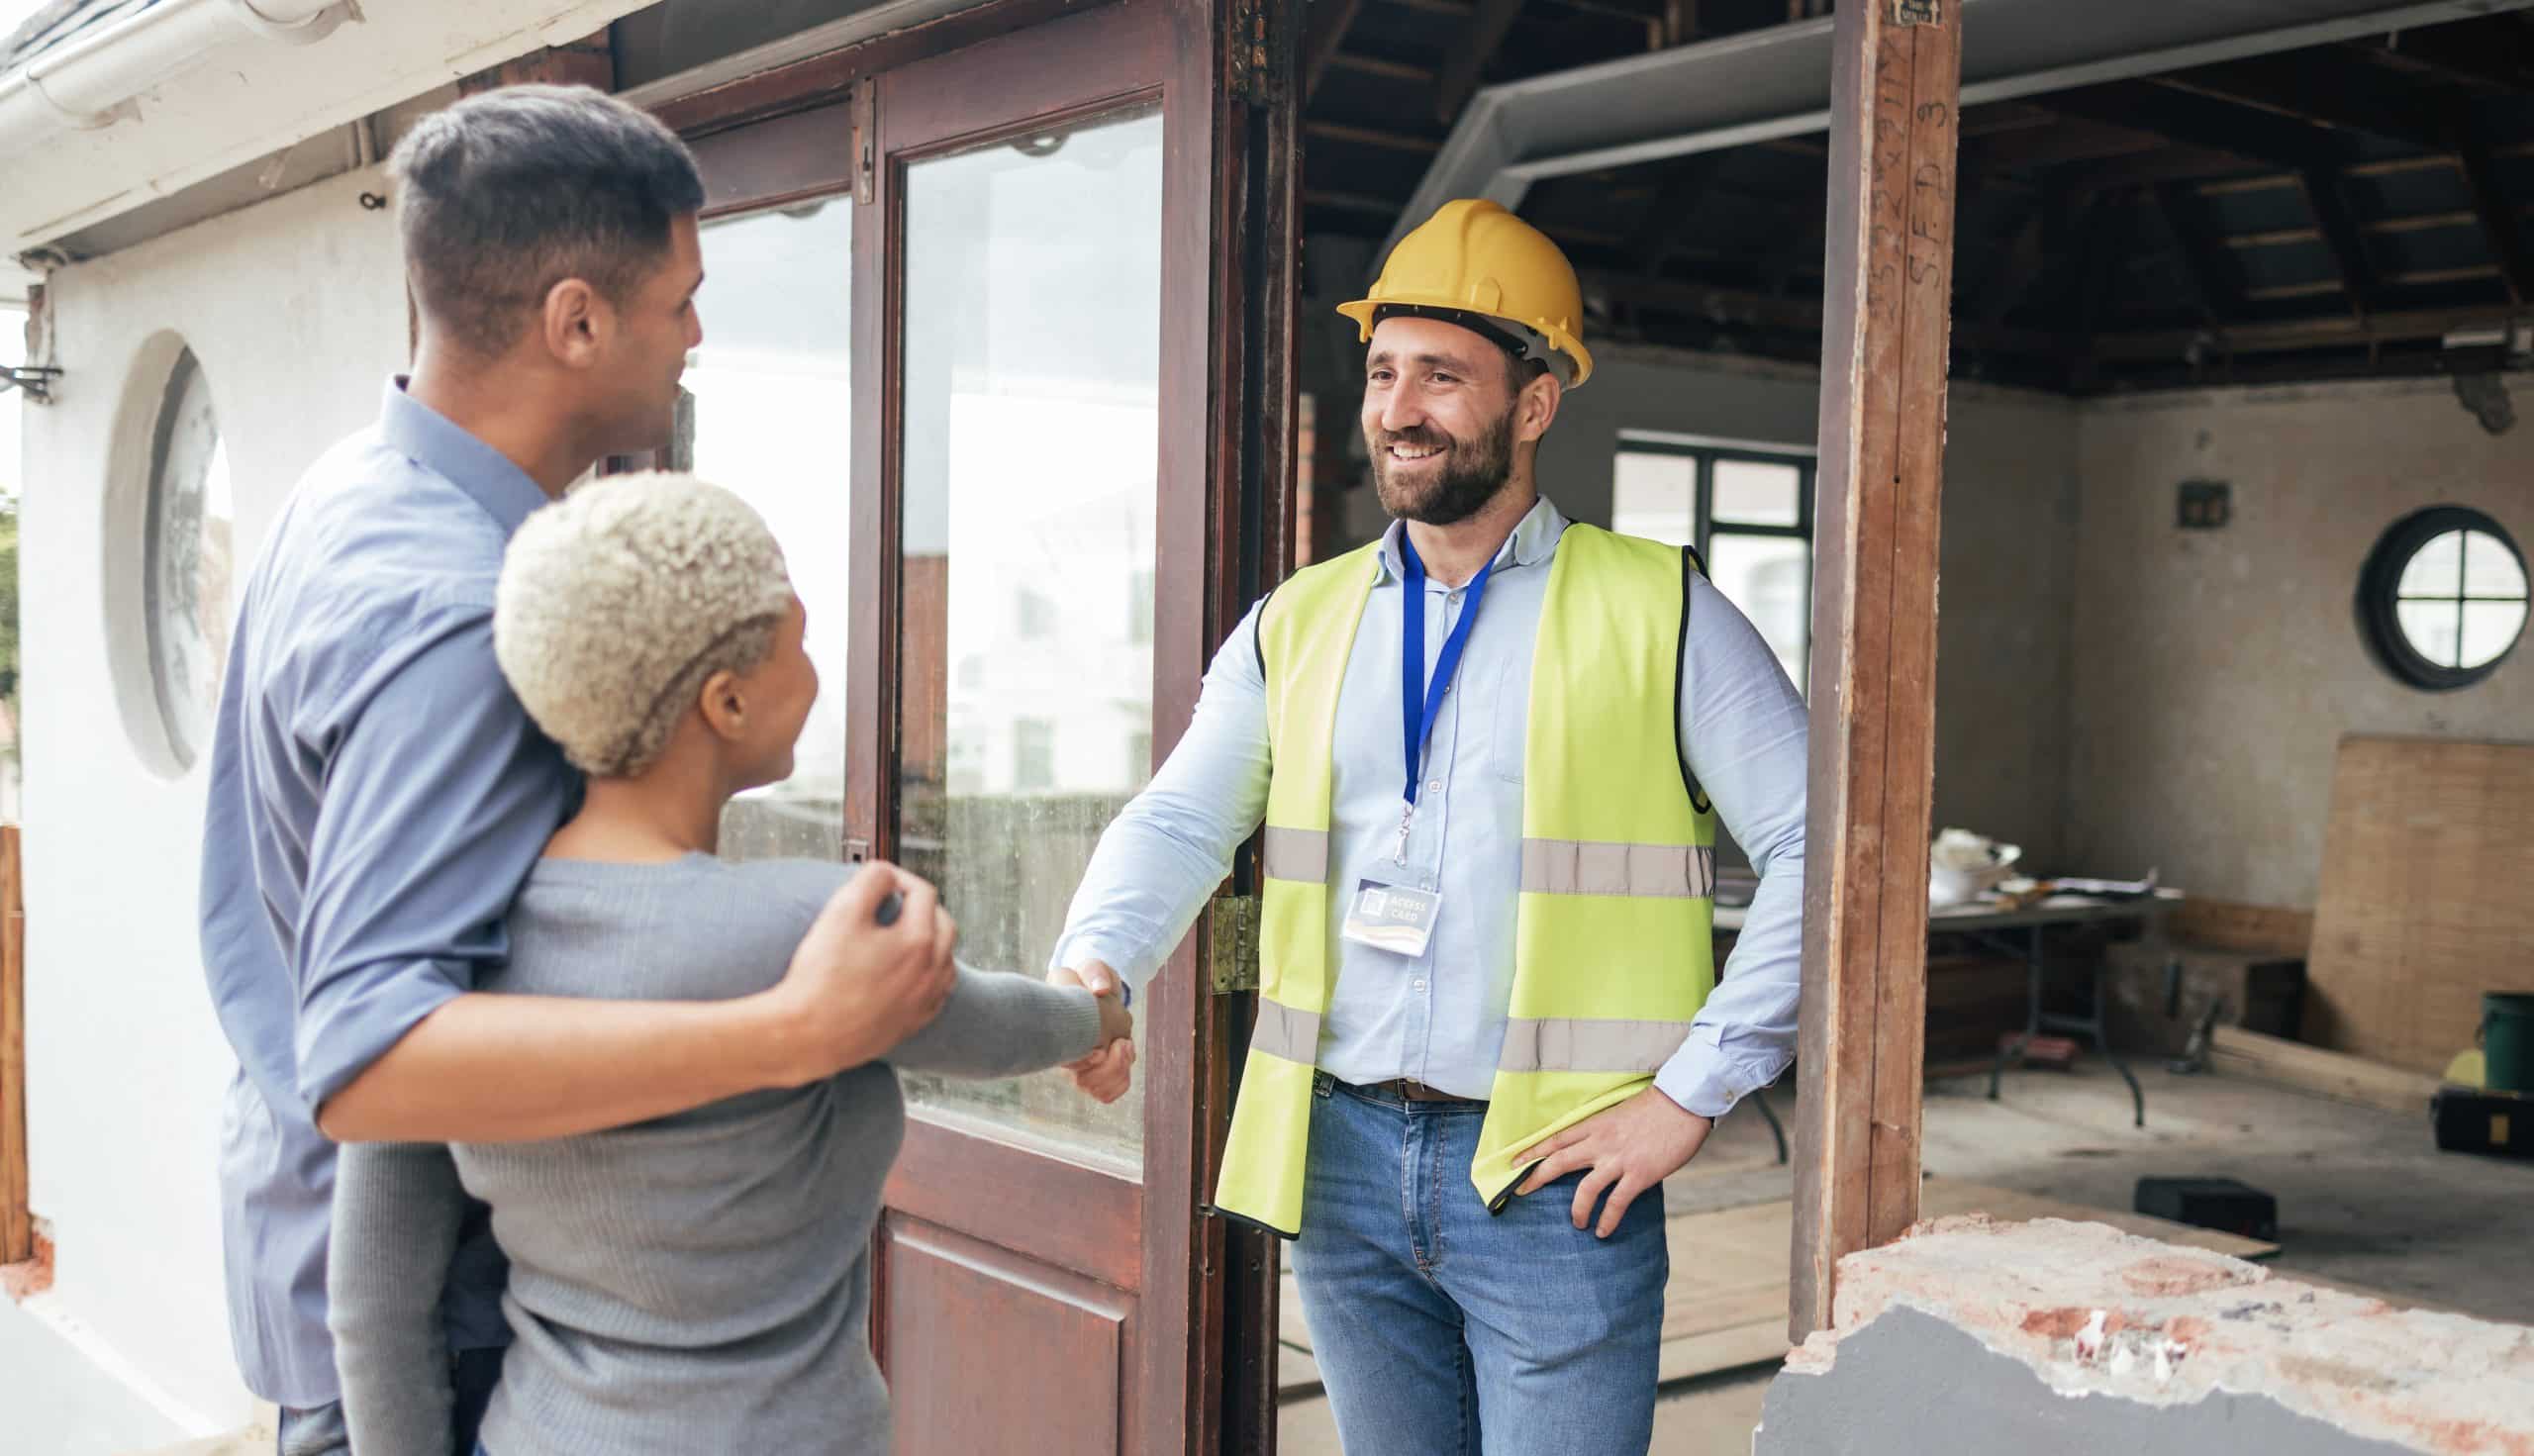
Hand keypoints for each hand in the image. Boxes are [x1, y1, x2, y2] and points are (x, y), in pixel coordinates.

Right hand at [763, 862, 956, 1082]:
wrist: (807, 1036)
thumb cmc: (821, 977)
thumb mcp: (842, 912)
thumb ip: (871, 880)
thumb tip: (887, 874)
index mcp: (919, 941)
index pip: (924, 893)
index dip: (901, 879)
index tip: (882, 881)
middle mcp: (931, 972)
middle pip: (944, 925)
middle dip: (923, 907)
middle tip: (897, 903)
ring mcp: (924, 1001)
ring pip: (945, 961)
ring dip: (932, 942)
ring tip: (906, 935)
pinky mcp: (912, 1024)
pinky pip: (935, 994)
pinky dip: (928, 976)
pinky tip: (908, 975)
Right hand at [1051, 960, 1136, 1103]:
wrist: (1098, 990)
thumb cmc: (1090, 979)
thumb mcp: (1091, 969)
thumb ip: (1095, 973)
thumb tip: (1100, 990)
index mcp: (1059, 1032)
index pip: (1066, 1061)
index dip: (1083, 1062)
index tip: (1099, 1050)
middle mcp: (1065, 1053)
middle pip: (1083, 1082)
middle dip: (1110, 1068)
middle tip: (1122, 1043)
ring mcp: (1079, 1066)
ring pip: (1095, 1089)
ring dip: (1118, 1071)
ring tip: (1125, 1045)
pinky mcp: (1095, 1072)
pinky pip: (1105, 1093)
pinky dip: (1120, 1081)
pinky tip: (1124, 1055)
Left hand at [1510, 1086, 1713, 1237]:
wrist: (1683, 1103)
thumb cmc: (1655, 1107)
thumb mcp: (1620, 1113)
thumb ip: (1604, 1131)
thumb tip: (1595, 1147)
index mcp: (1595, 1124)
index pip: (1556, 1138)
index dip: (1532, 1151)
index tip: (1513, 1162)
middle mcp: (1600, 1142)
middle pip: (1558, 1162)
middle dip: (1536, 1178)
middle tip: (1520, 1192)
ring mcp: (1618, 1160)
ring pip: (1585, 1190)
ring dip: (1577, 1210)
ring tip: (1577, 1223)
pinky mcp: (1639, 1175)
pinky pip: (1616, 1203)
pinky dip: (1607, 1220)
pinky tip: (1603, 1231)